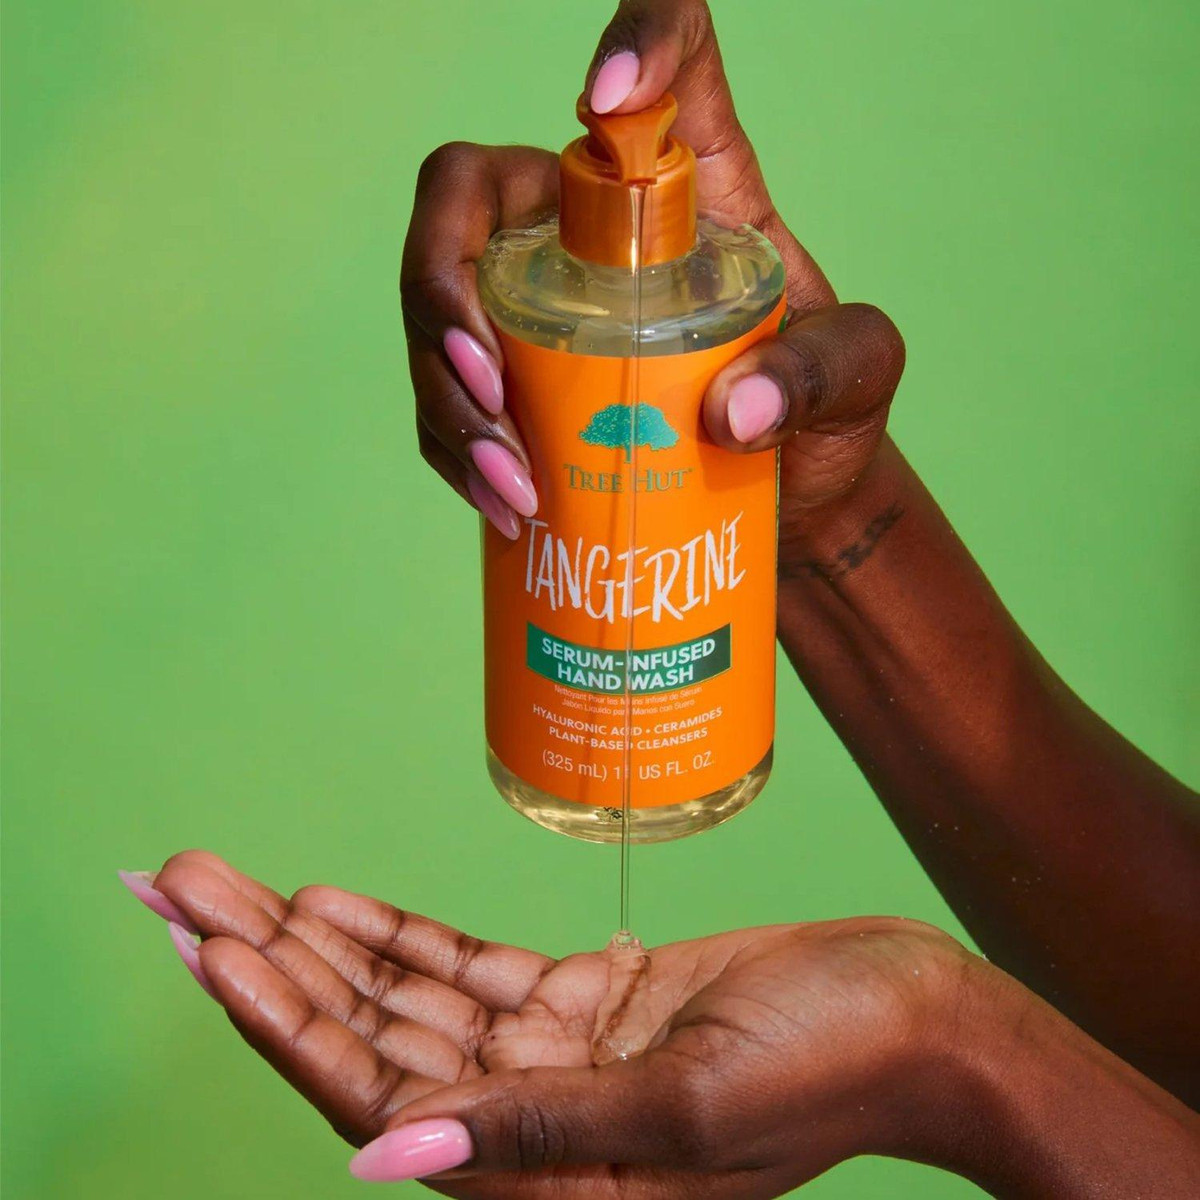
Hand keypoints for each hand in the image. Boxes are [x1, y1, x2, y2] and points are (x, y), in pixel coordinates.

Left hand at [144, 851, 991, 1196]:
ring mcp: (554, 1060)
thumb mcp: (687, 1102)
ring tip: (229, 880)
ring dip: (316, 939)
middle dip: (266, 959)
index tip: (203, 944)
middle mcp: (531, 1125)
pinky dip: (399, 938)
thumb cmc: (828, 1065)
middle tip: (176, 884)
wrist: (915, 1016)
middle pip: (364, 1038)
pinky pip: (467, 972)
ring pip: (402, 998)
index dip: (281, 1021)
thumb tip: (387, 1153)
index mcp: (549, 1179)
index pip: (375, 1096)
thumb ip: (535, 1129)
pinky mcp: (585, 1005)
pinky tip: (335, 900)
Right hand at [403, 0, 903, 567]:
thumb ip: (821, 373)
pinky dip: (458, 454)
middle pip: (467, 196)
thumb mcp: (856, 382)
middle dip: (445, 283)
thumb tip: (731, 412)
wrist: (791, 500)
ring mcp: (538, 309)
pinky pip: (447, 401)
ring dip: (448, 398)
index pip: (668, 62)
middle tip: (490, 384)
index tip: (604, 100)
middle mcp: (591, 231)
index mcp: (689, 187)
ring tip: (512, 486)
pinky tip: (506, 505)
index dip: (635, 41)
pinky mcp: (515, 388)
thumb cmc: (827, 416)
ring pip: (438, 312)